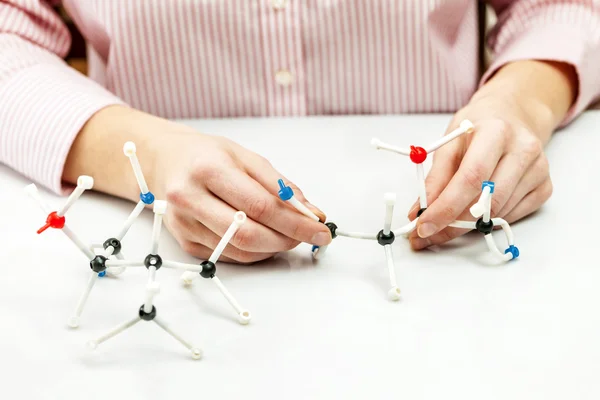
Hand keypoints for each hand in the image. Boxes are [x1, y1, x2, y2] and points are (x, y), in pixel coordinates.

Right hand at [153, 130, 329, 262]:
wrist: (163, 162)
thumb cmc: (207, 156)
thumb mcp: (246, 157)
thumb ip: (280, 186)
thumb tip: (311, 213)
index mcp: (209, 169)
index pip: (261, 206)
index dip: (296, 222)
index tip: (321, 229)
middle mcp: (190, 198)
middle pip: (249, 234)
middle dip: (287, 239)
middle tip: (308, 236)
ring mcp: (184, 224)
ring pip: (241, 250)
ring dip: (274, 247)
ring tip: (287, 234)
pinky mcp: (185, 242)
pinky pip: (229, 256)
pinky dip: (255, 251)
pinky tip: (263, 237)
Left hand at [407, 61, 576, 249]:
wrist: (512, 116)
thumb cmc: (477, 128)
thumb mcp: (449, 143)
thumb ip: (435, 178)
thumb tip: (419, 213)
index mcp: (496, 132)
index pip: (470, 178)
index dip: (445, 208)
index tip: (422, 226)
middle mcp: (523, 150)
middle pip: (487, 201)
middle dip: (451, 225)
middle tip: (425, 236)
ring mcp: (539, 169)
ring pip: (498, 213)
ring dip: (466, 226)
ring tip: (444, 225)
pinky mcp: (544, 186)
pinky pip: (511, 216)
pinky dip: (487, 221)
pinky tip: (474, 212)